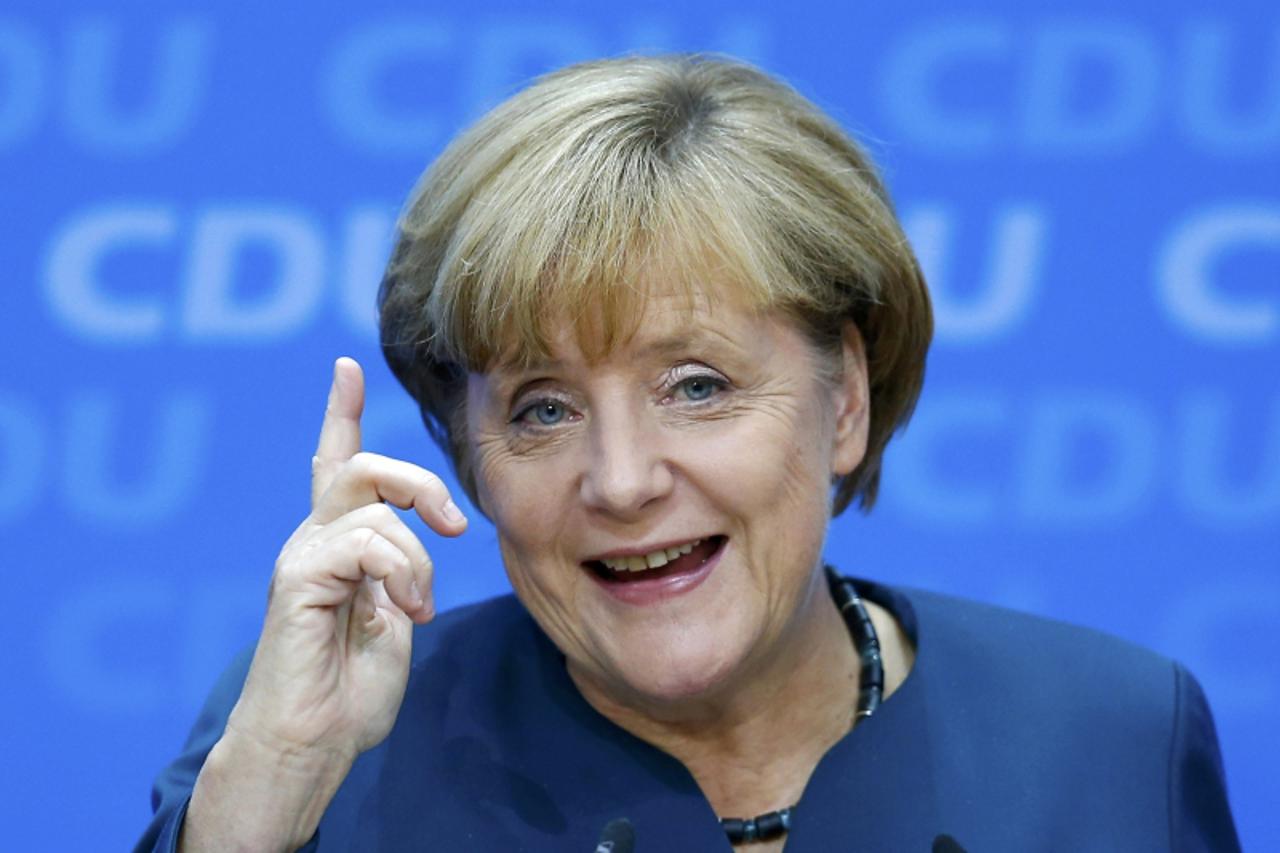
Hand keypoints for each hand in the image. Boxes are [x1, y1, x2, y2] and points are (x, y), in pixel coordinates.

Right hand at [182, 357, 466, 850]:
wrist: (313, 742)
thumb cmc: (351, 690)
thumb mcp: (392, 616)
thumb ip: (400, 570)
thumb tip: (418, 541)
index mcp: (338, 545)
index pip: (333, 463)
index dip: (340, 413)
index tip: (347, 366)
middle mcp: (314, 539)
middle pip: (360, 464)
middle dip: (418, 481)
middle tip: (455, 527)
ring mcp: (302, 555)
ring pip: (374, 504)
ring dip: (418, 558)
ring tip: (417, 606)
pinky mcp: (299, 577)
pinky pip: (367, 542)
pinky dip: (402, 574)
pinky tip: (404, 613)